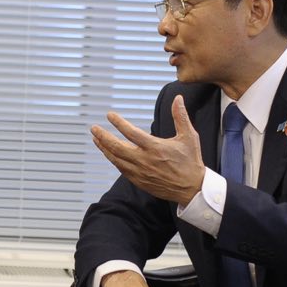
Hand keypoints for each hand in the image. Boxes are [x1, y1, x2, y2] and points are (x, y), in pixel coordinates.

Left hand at [91, 95, 205, 203]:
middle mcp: (145, 160)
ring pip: (116, 159)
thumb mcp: (189, 137)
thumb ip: (180, 116)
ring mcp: (140, 172)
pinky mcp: (139, 181)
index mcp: (155, 148)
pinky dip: (113, 160)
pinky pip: (121, 169)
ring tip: (96, 139)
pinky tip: (108, 153)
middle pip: (117, 147)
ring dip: (104, 148)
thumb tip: (177, 98)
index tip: (110, 115)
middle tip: (94, 128)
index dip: (118, 123)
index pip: (131, 133)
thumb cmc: (190, 162)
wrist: (192, 188)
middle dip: (103, 137)